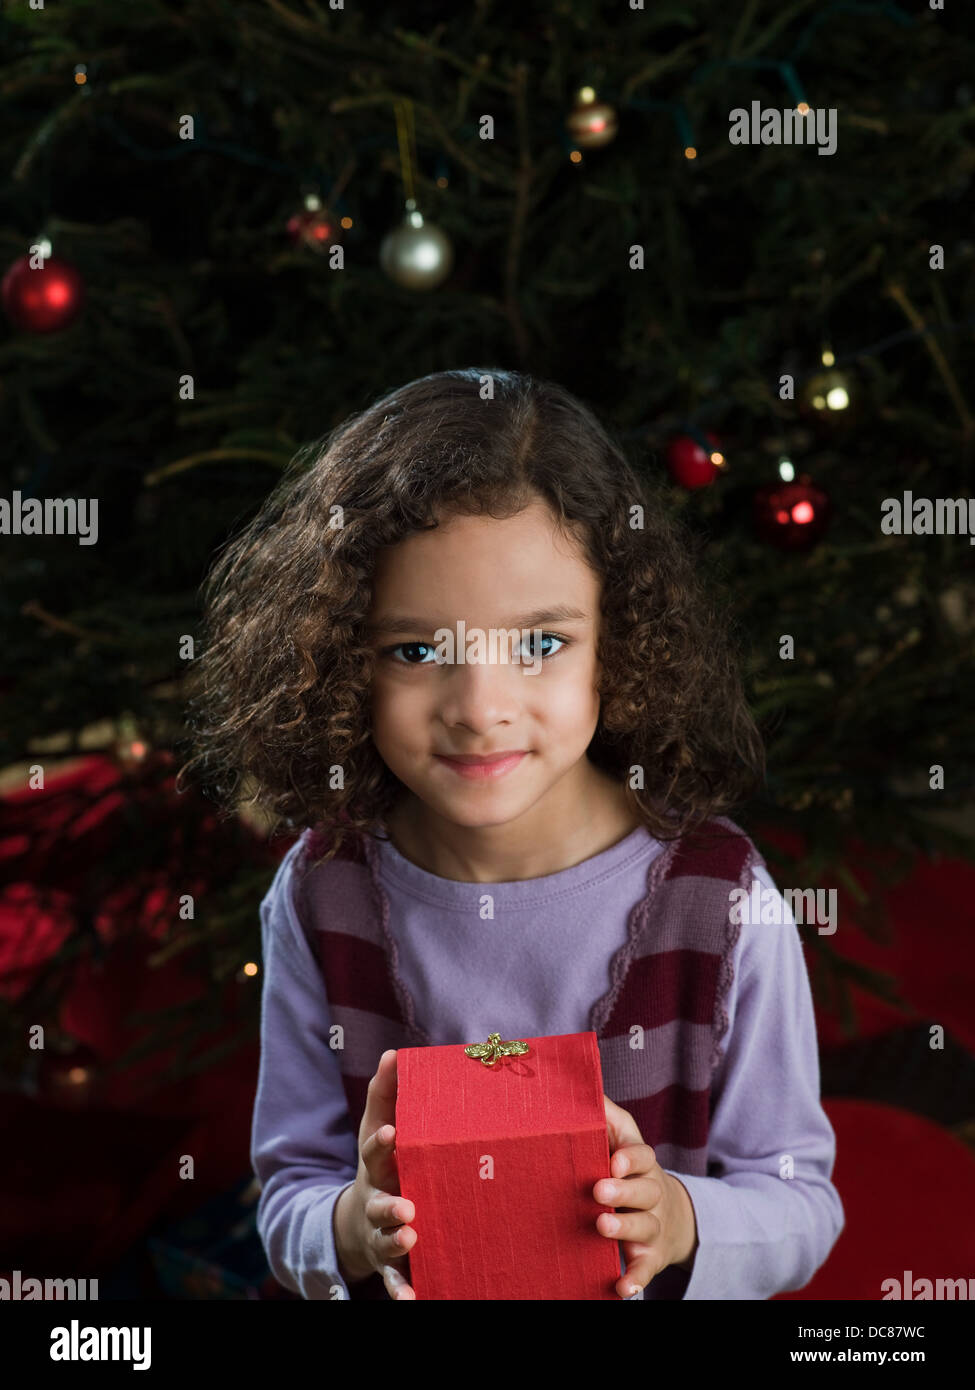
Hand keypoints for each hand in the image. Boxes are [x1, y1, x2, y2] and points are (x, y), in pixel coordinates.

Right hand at [332, 1049, 416, 1299]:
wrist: (356, 1221)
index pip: (376, 1152)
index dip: (382, 1142)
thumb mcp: (375, 1128)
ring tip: (411, 1239)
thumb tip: (395, 1052)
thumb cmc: (380, 1164)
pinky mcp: (392, 1262)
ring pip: (388, 1240)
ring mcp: (381, 1233)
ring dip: (397, 1240)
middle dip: (391, 1204)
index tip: (392, 1133)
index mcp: (378, 1166)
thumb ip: (385, 1093)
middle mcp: (377, 1200)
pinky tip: (414, 1301)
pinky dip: (404, 1292)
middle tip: (407, 1207)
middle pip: (381, 1202)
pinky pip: (397, 1280)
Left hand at [593, 1095, 698, 1298]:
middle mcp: (652, 1195)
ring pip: (643, 1228)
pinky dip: (635, 1280)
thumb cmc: (633, 1171)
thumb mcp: (625, 1141)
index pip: (643, 1156)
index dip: (630, 1158)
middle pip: (644, 1192)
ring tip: (602, 1226)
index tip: (613, 1160)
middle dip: (623, 1191)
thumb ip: (608, 1117)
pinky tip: (621, 1288)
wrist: (673, 1217)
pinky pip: (645, 1271)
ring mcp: (653, 1228)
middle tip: (599, 1190)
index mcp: (643, 1165)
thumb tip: (584, 1084)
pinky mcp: (650, 1259)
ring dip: (624, 1229)